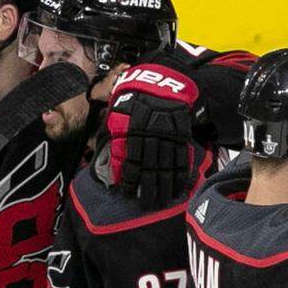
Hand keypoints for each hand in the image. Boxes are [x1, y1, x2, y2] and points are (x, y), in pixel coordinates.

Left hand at [103, 55, 197, 208]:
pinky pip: (182, 159)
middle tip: (146, 204)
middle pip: (150, 168)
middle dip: (148, 188)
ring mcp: (168, 136)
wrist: (159, 82)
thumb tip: (105, 158)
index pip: (130, 161)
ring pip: (166, 166)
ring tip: (162, 201)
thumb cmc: (133, 100)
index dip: (129, 179)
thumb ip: (112, 137)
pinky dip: (181, 175)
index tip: (127, 193)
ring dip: (164, 186)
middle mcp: (150, 136)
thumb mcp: (116, 114)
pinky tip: (178, 188)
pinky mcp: (181, 136)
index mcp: (132, 131)